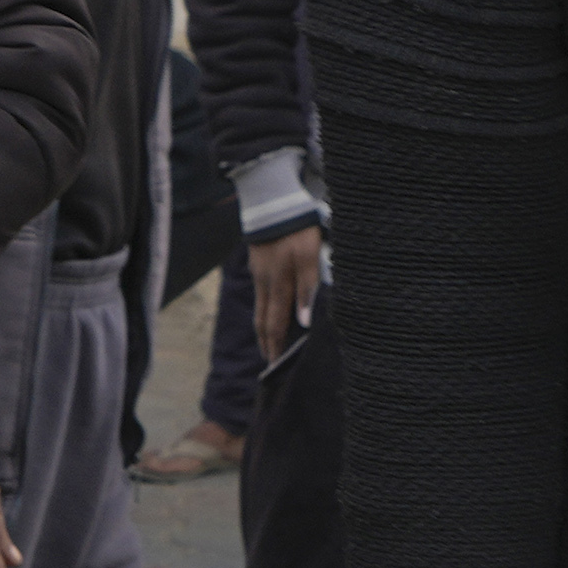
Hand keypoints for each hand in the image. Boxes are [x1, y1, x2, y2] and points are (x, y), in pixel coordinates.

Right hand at [247, 223, 325, 360]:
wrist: (272, 200)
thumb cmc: (296, 228)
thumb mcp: (308, 256)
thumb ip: (307, 288)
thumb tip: (304, 322)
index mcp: (279, 284)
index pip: (275, 324)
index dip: (275, 346)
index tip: (274, 366)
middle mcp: (266, 283)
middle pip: (263, 320)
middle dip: (266, 342)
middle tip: (268, 362)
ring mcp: (260, 273)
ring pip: (260, 307)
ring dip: (263, 328)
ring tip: (266, 342)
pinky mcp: (259, 262)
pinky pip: (260, 293)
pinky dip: (264, 309)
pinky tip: (269, 310)